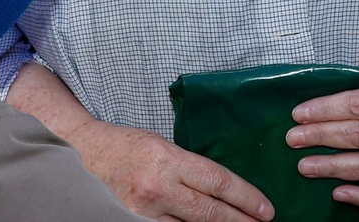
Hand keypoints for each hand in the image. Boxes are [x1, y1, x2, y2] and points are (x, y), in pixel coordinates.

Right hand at [65, 117, 274, 221]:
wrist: (93, 153)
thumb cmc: (133, 144)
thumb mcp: (167, 145)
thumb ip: (193, 167)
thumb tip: (225, 188)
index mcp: (170, 160)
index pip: (218, 181)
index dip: (245, 197)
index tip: (265, 208)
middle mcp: (160, 186)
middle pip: (210, 211)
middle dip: (241, 220)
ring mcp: (148, 208)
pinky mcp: (140, 221)